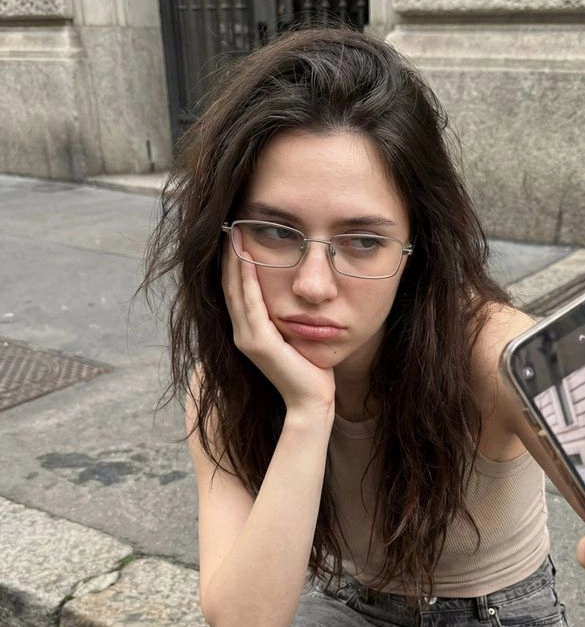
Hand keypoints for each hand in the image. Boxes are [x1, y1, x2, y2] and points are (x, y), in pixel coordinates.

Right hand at [223, 229, 334, 412]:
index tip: (237, 234)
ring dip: (235, 261)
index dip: (234, 262)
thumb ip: (289, 317)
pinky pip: (251, 304)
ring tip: (235, 233)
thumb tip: (300, 293)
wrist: (312, 401)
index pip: (236, 290)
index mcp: (250, 332)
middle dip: (230, 255)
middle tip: (230, 224)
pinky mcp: (259, 343)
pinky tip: (249, 258)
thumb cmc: (311, 371)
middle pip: (230, 286)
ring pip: (236, 291)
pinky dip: (248, 280)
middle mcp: (242, 334)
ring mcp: (247, 339)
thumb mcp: (297, 336)